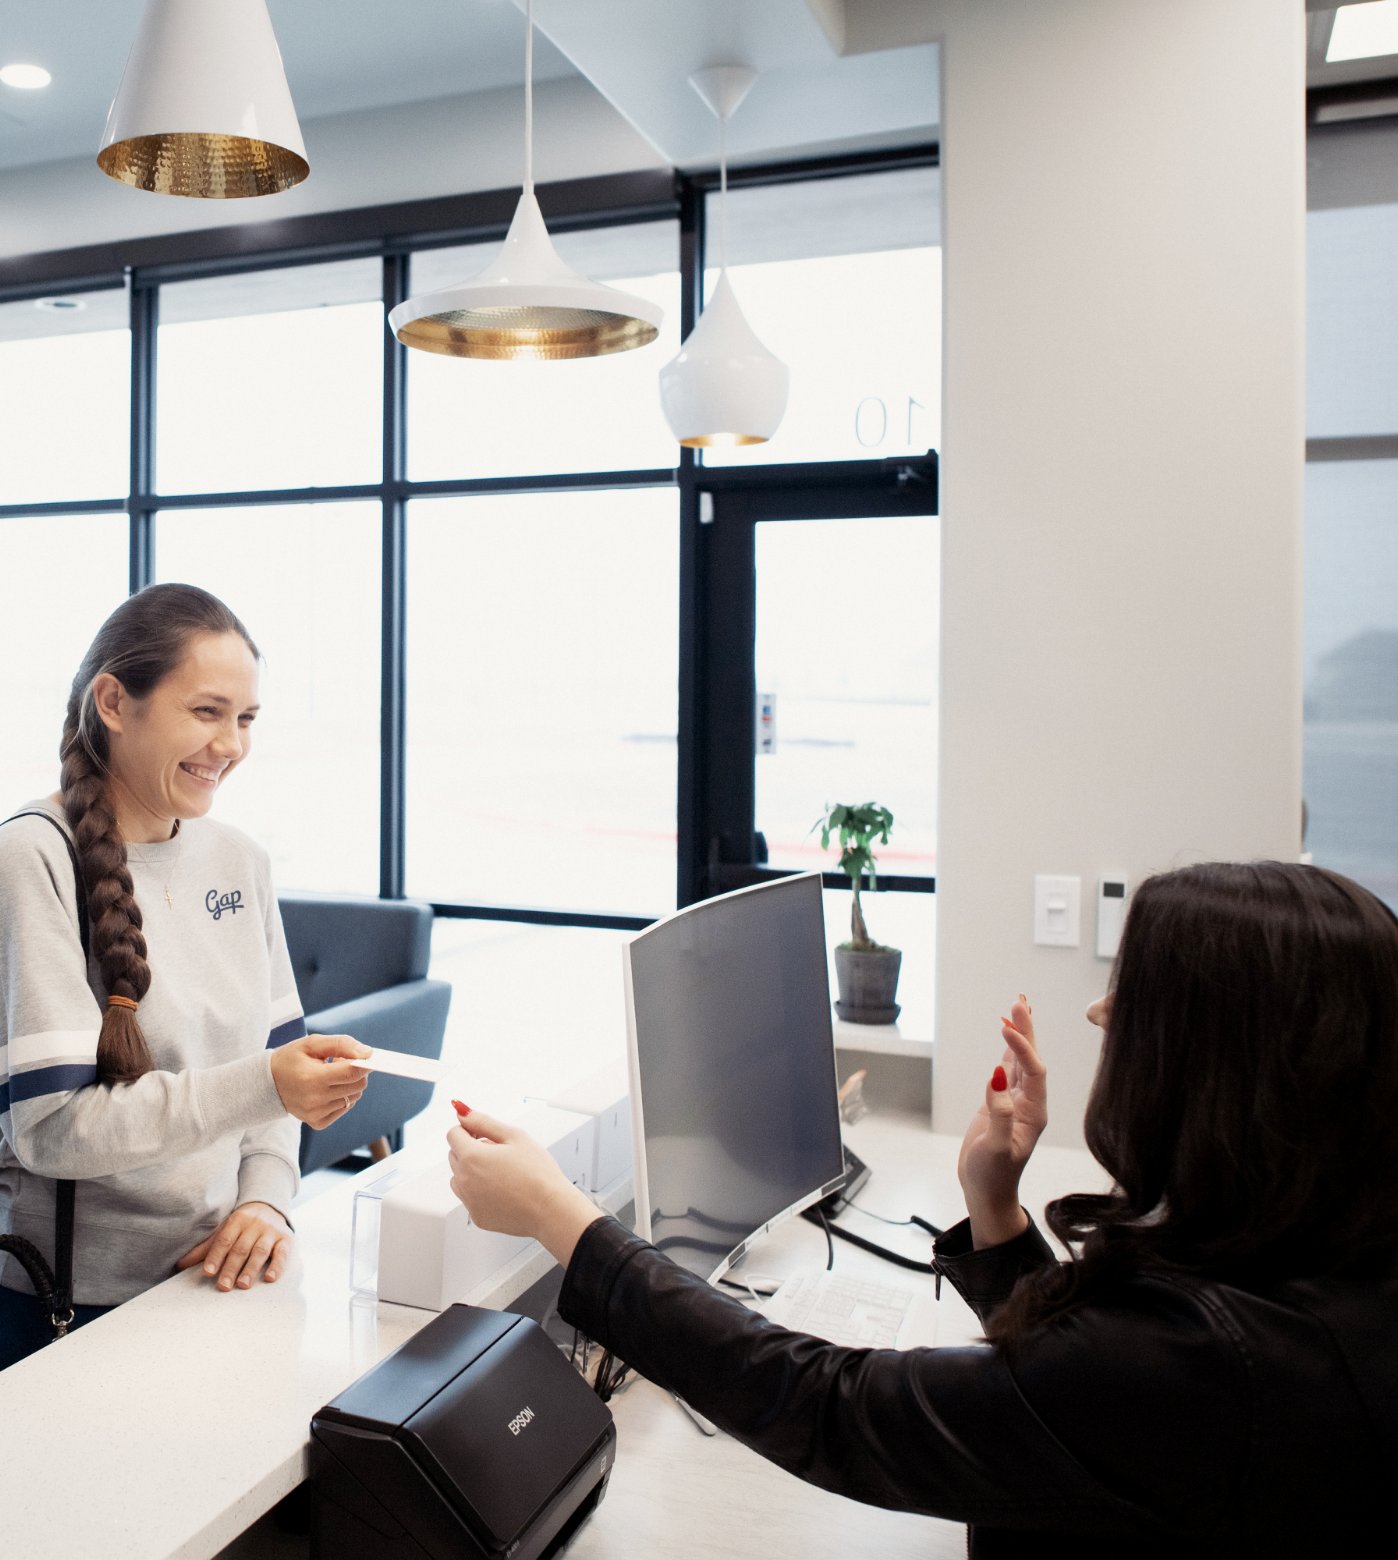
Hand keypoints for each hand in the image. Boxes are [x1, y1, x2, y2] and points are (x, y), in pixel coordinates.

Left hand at [175, 1201, 292, 1291]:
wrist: (271, 1207)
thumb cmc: (242, 1227)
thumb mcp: (224, 1232)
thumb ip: (204, 1249)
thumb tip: (179, 1265)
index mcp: (236, 1221)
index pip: (224, 1240)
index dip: (216, 1256)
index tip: (208, 1272)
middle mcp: (254, 1224)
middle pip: (241, 1248)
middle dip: (231, 1267)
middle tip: (223, 1286)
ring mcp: (271, 1231)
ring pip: (260, 1250)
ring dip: (251, 1268)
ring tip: (243, 1285)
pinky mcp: (286, 1239)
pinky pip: (282, 1252)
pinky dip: (277, 1265)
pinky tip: (270, 1278)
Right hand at [270, 1034, 370, 1128]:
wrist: (267, 1083)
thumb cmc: (292, 1059)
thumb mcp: (312, 1043)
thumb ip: (342, 1044)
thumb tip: (368, 1053)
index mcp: (311, 1078)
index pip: (352, 1073)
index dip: (364, 1063)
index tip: (367, 1056)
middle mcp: (314, 1100)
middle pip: (358, 1086)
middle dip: (356, 1072)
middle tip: (339, 1063)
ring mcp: (316, 1114)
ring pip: (354, 1096)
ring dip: (348, 1084)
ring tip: (329, 1076)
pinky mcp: (318, 1123)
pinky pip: (345, 1107)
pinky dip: (342, 1096)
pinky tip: (327, 1089)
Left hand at [446, 1107, 600, 1267]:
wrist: (550, 1208)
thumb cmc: (538, 1172)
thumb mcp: (514, 1136)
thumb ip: (484, 1122)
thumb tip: (462, 1113)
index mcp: (472, 1156)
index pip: (453, 1134)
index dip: (469, 1130)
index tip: (484, 1134)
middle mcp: (464, 1180)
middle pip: (454, 1155)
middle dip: (471, 1149)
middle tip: (500, 1154)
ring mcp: (469, 1201)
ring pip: (459, 1178)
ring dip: (472, 1171)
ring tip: (501, 1173)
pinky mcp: (477, 1216)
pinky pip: (469, 1198)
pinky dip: (479, 1192)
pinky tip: (503, 1190)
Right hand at [957, 996, 1047, 1247]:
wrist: (987, 1193)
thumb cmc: (993, 1176)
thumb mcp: (996, 1148)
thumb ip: (998, 1113)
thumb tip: (997, 1077)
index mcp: (1034, 1113)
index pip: (1034, 1071)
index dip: (1022, 1048)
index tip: (1006, 1027)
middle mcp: (1029, 1104)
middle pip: (1031, 1059)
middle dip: (1025, 1030)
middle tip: (1019, 1002)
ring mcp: (1016, 1102)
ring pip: (1020, 1061)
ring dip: (1018, 1034)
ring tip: (1016, 1007)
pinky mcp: (1001, 1104)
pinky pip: (1008, 1070)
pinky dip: (1008, 1050)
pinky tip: (1008, 1034)